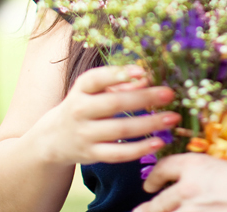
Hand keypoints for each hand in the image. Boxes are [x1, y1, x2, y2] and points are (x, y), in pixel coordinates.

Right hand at [34, 64, 179, 164]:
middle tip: (170, 94)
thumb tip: (145, 79)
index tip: (143, 71)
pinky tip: (159, 142)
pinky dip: (140, 148)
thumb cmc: (84, 106)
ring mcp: (85, 134)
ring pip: (120, 130)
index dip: (119, 74)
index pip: (96, 79)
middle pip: (114, 103)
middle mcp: (80, 110)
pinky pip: (119, 153)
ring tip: (172, 119)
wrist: (54, 138)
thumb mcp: (93, 91)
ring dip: (149, 124)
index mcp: (80, 89)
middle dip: (144, 98)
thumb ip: (117, 84)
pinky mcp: (92, 154)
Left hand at [135, 153, 226, 211]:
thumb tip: (212, 185)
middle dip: (148, 209)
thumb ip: (215, 177)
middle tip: (141, 211)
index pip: (165, 168)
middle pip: (157, 202)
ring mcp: (189, 210)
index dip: (154, 177)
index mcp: (198, 164)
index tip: (151, 184)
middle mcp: (187, 186)